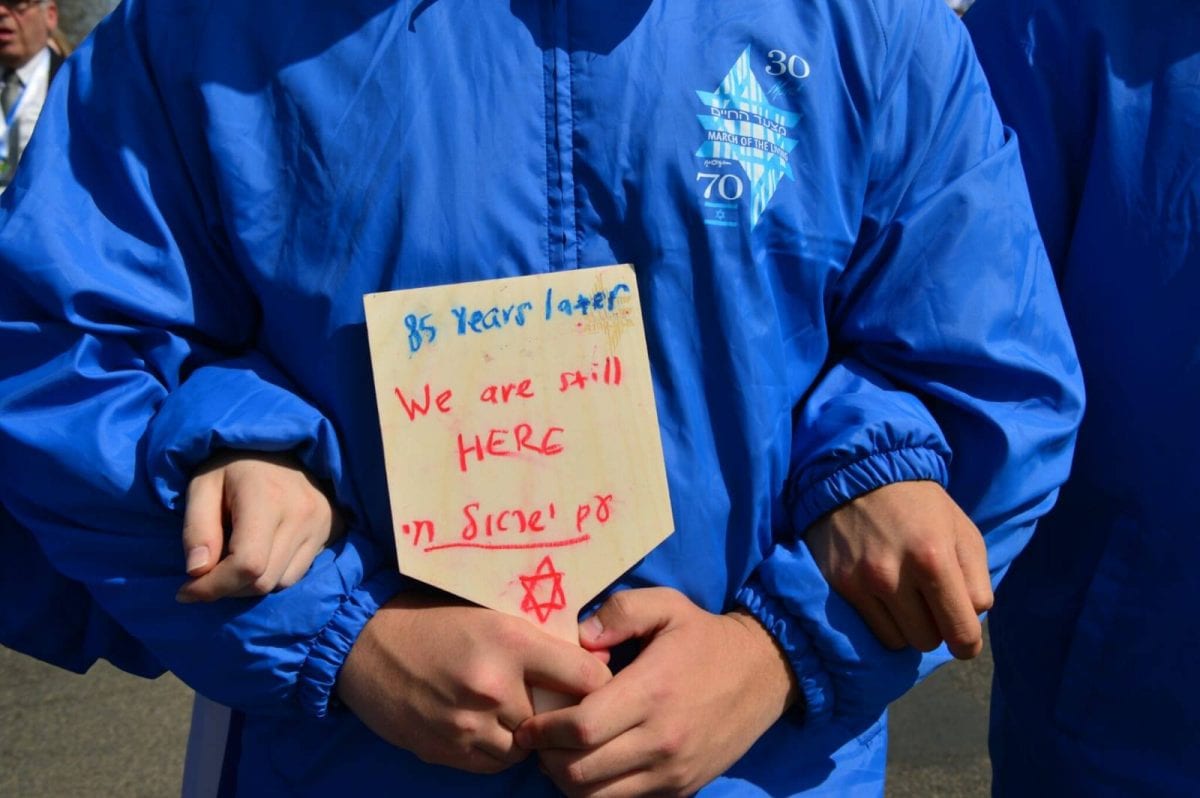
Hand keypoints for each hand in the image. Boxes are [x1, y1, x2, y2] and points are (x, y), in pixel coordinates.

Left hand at [175, 451, 342, 601]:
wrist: (281, 442)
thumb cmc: (234, 464)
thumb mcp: (202, 486)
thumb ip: (197, 528)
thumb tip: (197, 572)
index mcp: (266, 498)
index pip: (247, 564)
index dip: (214, 587)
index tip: (186, 591)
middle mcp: (302, 514)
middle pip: (263, 581)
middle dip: (228, 587)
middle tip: (207, 574)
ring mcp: (321, 524)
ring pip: (282, 582)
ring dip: (251, 584)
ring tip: (234, 560)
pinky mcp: (332, 530)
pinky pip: (298, 573)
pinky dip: (273, 574)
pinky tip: (261, 553)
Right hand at [336, 594, 611, 773]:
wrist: (364, 645)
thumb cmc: (434, 619)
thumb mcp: (491, 611)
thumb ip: (541, 635)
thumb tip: (597, 660)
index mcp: (511, 641)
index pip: (586, 677)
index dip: (599, 682)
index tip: (598, 681)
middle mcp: (494, 686)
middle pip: (559, 717)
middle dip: (559, 709)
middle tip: (553, 695)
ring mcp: (469, 724)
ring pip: (528, 745)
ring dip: (528, 732)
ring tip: (513, 706)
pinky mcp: (449, 751)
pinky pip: (497, 762)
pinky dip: (500, 747)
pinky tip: (488, 722)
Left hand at [515, 588, 796, 796]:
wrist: (763, 673)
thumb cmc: (704, 636)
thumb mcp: (666, 604)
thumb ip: (619, 612)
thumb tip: (580, 637)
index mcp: (652, 691)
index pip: (583, 728)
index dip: (545, 731)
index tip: (528, 722)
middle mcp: (662, 740)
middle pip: (582, 771)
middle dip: (548, 758)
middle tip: (537, 739)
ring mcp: (673, 770)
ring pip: (598, 797)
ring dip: (569, 780)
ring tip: (560, 754)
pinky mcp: (682, 787)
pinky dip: (599, 790)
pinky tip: (593, 763)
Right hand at [805, 480, 991, 658]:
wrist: (858, 474)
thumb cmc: (920, 505)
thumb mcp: (963, 532)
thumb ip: (977, 581)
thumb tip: (968, 622)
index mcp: (934, 559)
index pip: (961, 632)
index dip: (968, 642)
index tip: (963, 637)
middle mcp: (894, 576)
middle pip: (928, 641)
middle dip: (935, 627)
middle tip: (930, 602)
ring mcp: (861, 583)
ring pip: (898, 641)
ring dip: (907, 626)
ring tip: (905, 597)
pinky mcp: (839, 585)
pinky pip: (870, 630)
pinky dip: (882, 620)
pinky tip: (882, 594)